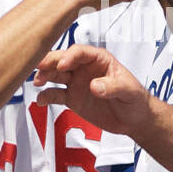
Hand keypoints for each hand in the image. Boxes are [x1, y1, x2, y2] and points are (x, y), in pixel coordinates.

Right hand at [35, 44, 152, 136]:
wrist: (133, 119)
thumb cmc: (135, 99)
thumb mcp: (129, 91)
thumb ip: (112, 87)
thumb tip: (93, 86)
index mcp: (99, 59)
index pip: (80, 52)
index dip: (69, 57)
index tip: (62, 65)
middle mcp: (84, 68)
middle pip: (63, 60)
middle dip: (50, 62)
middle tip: (39, 68)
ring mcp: (76, 83)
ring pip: (55, 75)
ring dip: (44, 76)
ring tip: (37, 82)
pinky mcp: (72, 98)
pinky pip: (55, 95)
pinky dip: (46, 96)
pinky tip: (40, 100)